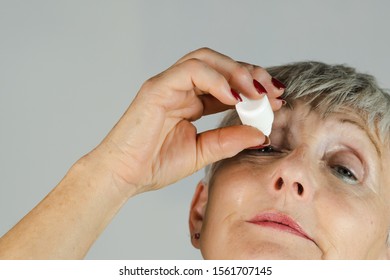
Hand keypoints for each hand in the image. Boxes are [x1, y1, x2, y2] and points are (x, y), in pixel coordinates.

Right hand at [90, 48, 284, 195]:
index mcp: (190, 101)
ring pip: (206, 59)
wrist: (123, 176)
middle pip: (220, 64)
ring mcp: (167, 85)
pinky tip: (233, 96)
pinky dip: (215, 79)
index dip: (253, 88)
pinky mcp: (157, 88)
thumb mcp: (202, 152)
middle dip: (250, 74)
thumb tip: (260, 133)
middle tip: (273, 92)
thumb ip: (229, 141)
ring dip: (236, 72)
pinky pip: (189, 71)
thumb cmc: (154, 164)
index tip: (276, 100)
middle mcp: (180, 88)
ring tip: (256, 93)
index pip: (227, 83)